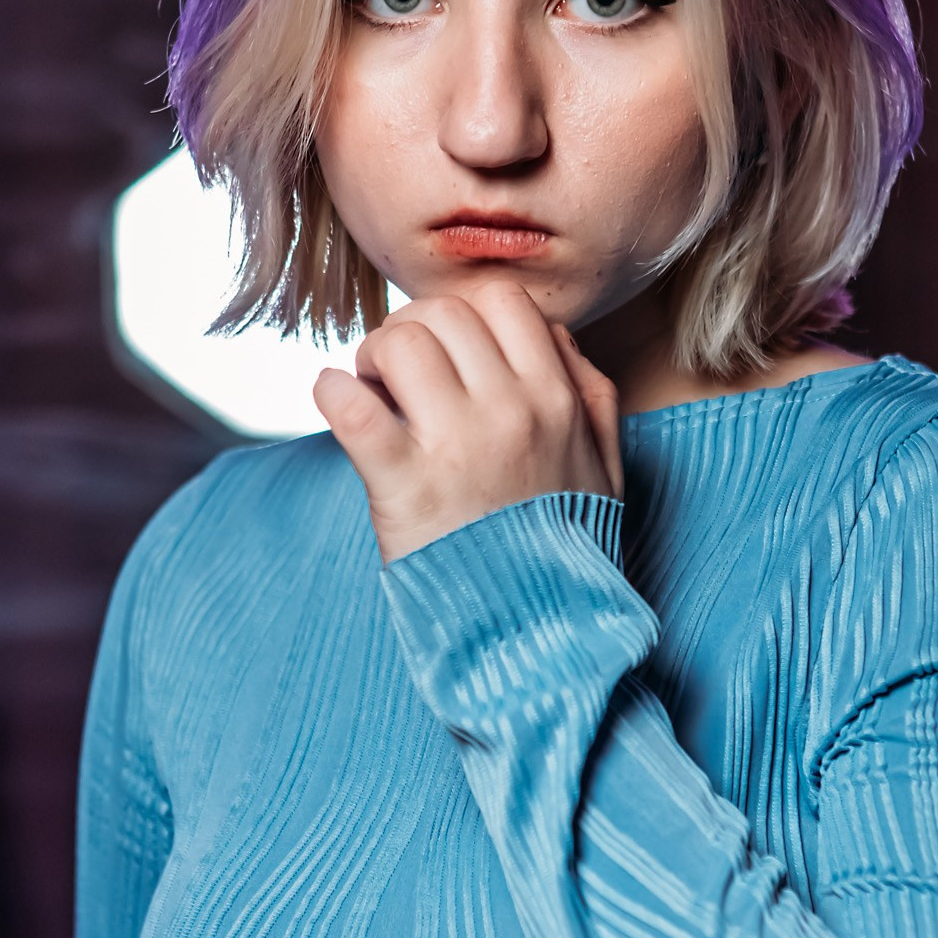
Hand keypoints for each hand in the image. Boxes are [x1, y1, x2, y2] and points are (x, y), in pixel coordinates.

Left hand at [312, 276, 623, 564]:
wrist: (539, 636)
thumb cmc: (565, 552)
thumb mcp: (605, 468)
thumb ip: (591, 395)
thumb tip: (554, 337)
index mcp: (557, 400)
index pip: (501, 301)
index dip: (461, 312)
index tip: (446, 350)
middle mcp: (511, 412)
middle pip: (443, 313)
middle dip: (410, 330)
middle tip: (397, 373)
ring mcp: (457, 447)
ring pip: (401, 343)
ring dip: (373, 356)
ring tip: (373, 390)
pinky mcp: (404, 488)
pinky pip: (352, 407)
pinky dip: (333, 392)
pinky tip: (335, 399)